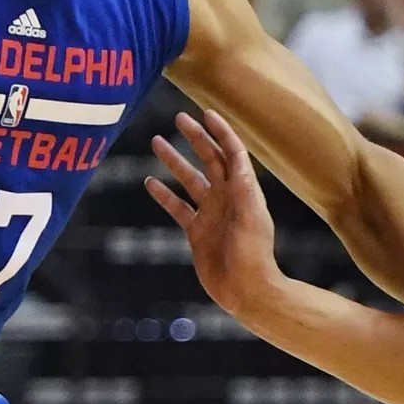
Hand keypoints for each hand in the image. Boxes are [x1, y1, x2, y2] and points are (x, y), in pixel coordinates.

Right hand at [146, 110, 282, 320]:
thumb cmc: (253, 256)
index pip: (232, 152)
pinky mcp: (197, 232)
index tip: (206, 113)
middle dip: (195, 138)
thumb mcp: (251, 219)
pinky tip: (149, 182)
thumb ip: (244, 189)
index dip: (221, 132)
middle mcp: (227, 198)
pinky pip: (177, 208)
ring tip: (156, 141)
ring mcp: (211, 214)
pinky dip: (164, 195)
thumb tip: (237, 159)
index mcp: (243, 190)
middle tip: (178, 117)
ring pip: (189, 180)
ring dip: (174, 161)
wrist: (246, 290)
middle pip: (209, 159)